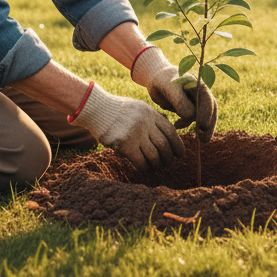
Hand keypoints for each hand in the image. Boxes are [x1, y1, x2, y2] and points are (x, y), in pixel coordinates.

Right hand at [70, 83, 184, 170]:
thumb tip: (165, 137)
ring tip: (155, 166)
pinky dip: (144, 167)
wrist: (95, 108)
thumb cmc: (116, 109)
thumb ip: (151, 119)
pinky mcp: (124, 144)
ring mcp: (135, 133)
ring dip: (156, 164)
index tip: (180, 154)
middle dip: (168, 158)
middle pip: (164, 145)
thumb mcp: (137, 108)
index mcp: (150, 113)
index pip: (170, 131)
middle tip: (167, 163)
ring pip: (154, 155)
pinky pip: (140, 161)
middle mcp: (145, 122)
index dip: (178, 145)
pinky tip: (143, 168)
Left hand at [131, 46, 217, 142]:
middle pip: (210, 109)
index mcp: (198, 84)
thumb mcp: (169, 88)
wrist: (156, 79)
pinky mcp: (190, 108)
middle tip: (205, 139)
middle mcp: (200, 92)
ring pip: (204, 115)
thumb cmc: (162, 81)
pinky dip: (187, 123)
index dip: (207, 113)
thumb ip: (179, 100)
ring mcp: (196, 100)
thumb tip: (191, 116)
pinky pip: (193, 118)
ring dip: (203, 128)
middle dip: (209, 124)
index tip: (202, 125)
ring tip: (202, 140)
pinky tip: (177, 126)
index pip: (207, 99)